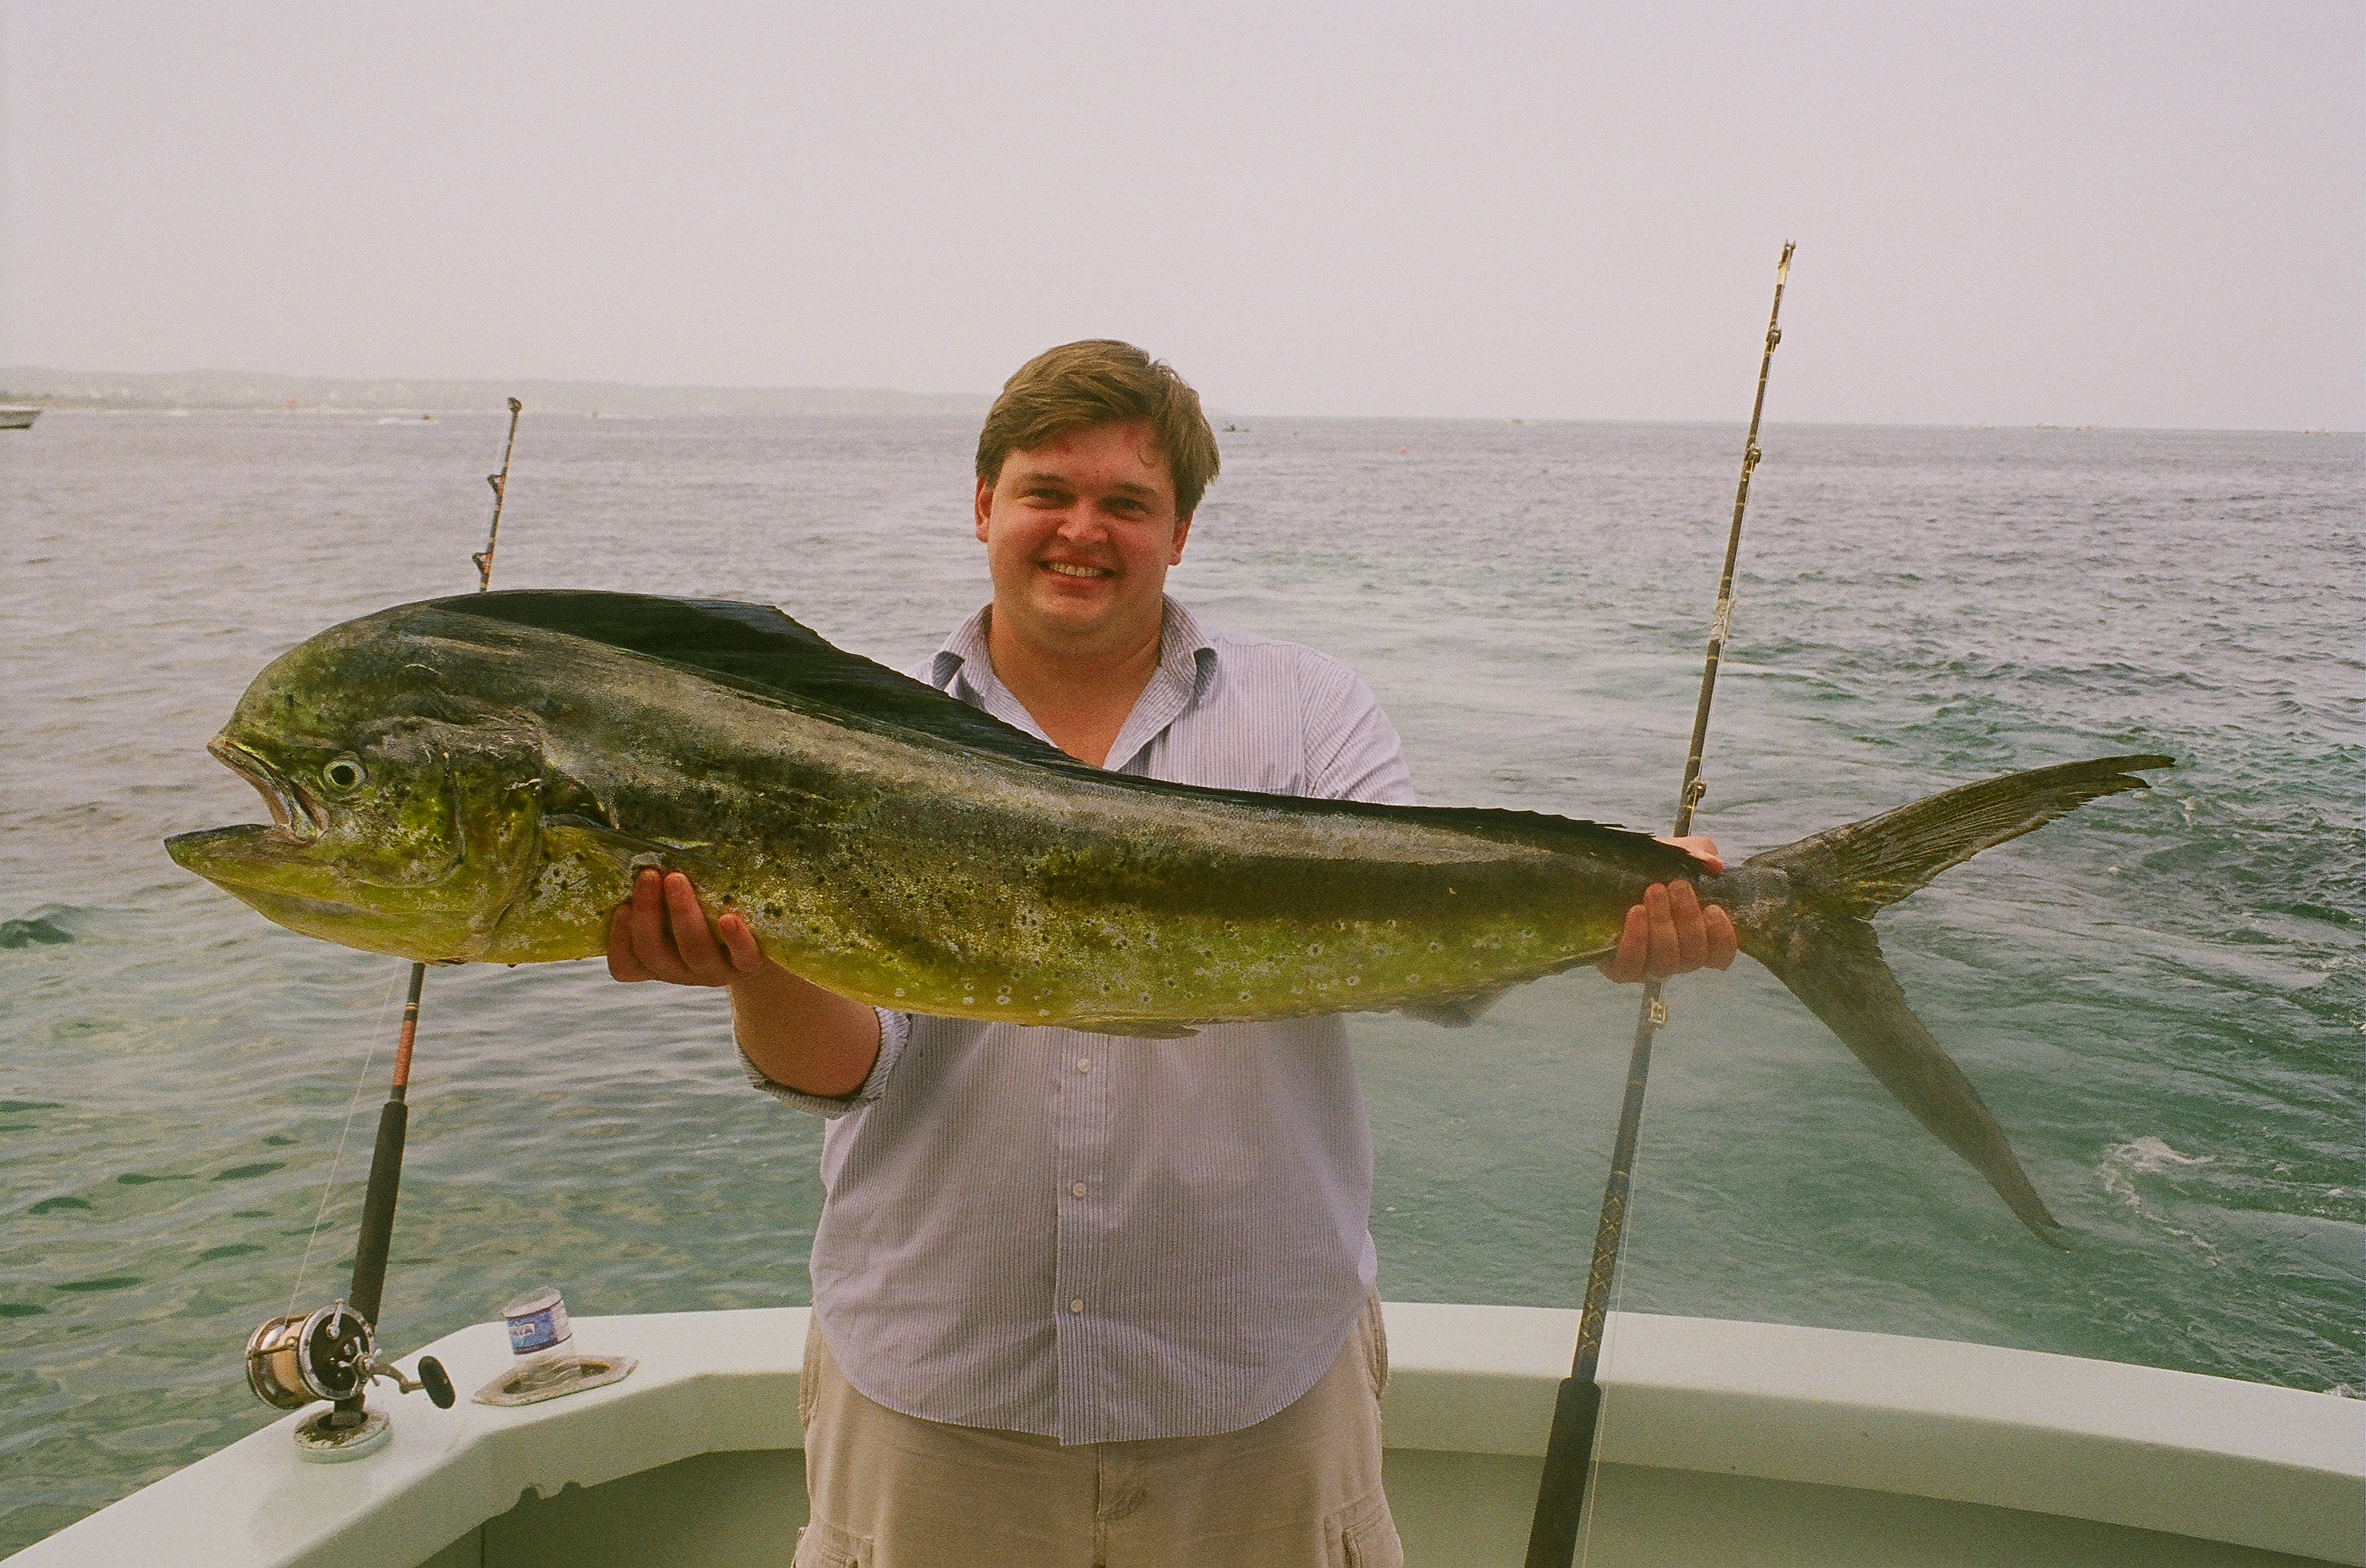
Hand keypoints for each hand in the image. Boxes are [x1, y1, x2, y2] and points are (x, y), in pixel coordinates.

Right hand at [606, 868, 764, 986]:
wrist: (758, 941)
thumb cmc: (704, 916)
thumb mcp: (674, 909)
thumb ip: (655, 893)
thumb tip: (638, 852)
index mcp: (656, 961)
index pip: (625, 966)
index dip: (619, 941)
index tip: (622, 906)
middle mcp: (681, 971)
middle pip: (655, 952)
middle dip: (648, 913)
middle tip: (649, 875)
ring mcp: (714, 971)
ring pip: (694, 951)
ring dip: (683, 914)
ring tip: (677, 879)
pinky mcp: (748, 966)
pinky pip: (741, 956)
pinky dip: (735, 938)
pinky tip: (728, 918)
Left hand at [1598, 837, 1736, 984]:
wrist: (1605, 873)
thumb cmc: (1650, 869)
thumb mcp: (1678, 854)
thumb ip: (1700, 856)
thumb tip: (1714, 864)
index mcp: (1697, 938)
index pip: (1721, 955)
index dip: (1722, 937)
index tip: (1713, 908)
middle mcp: (1677, 958)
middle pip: (1693, 956)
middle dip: (1688, 919)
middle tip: (1677, 886)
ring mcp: (1648, 966)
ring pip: (1666, 962)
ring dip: (1662, 925)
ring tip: (1654, 892)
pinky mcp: (1619, 968)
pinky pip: (1630, 966)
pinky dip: (1636, 940)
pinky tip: (1636, 912)